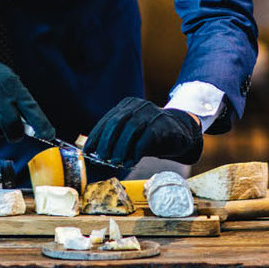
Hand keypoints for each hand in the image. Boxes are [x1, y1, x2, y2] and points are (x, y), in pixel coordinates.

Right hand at [0, 49, 54, 140]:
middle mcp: (0, 99)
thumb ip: (20, 101)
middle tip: (15, 132)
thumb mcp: (10, 81)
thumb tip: (31, 126)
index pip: (32, 110)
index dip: (42, 125)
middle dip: (16, 134)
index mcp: (13, 88)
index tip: (49, 135)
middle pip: (14, 129)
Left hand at [86, 97, 202, 165]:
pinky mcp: (163, 125)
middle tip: (102, 158)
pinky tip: (132, 162)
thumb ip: (116, 139)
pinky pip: (146, 138)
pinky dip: (136, 151)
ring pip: (131, 129)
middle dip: (106, 142)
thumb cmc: (150, 136)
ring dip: (121, 148)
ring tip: (116, 162)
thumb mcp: (131, 134)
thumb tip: (95, 155)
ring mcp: (152, 113)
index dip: (96, 136)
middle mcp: (138, 106)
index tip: (88, 151)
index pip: (108, 120)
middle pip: (117, 122)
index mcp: (127, 105)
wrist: (180, 133)